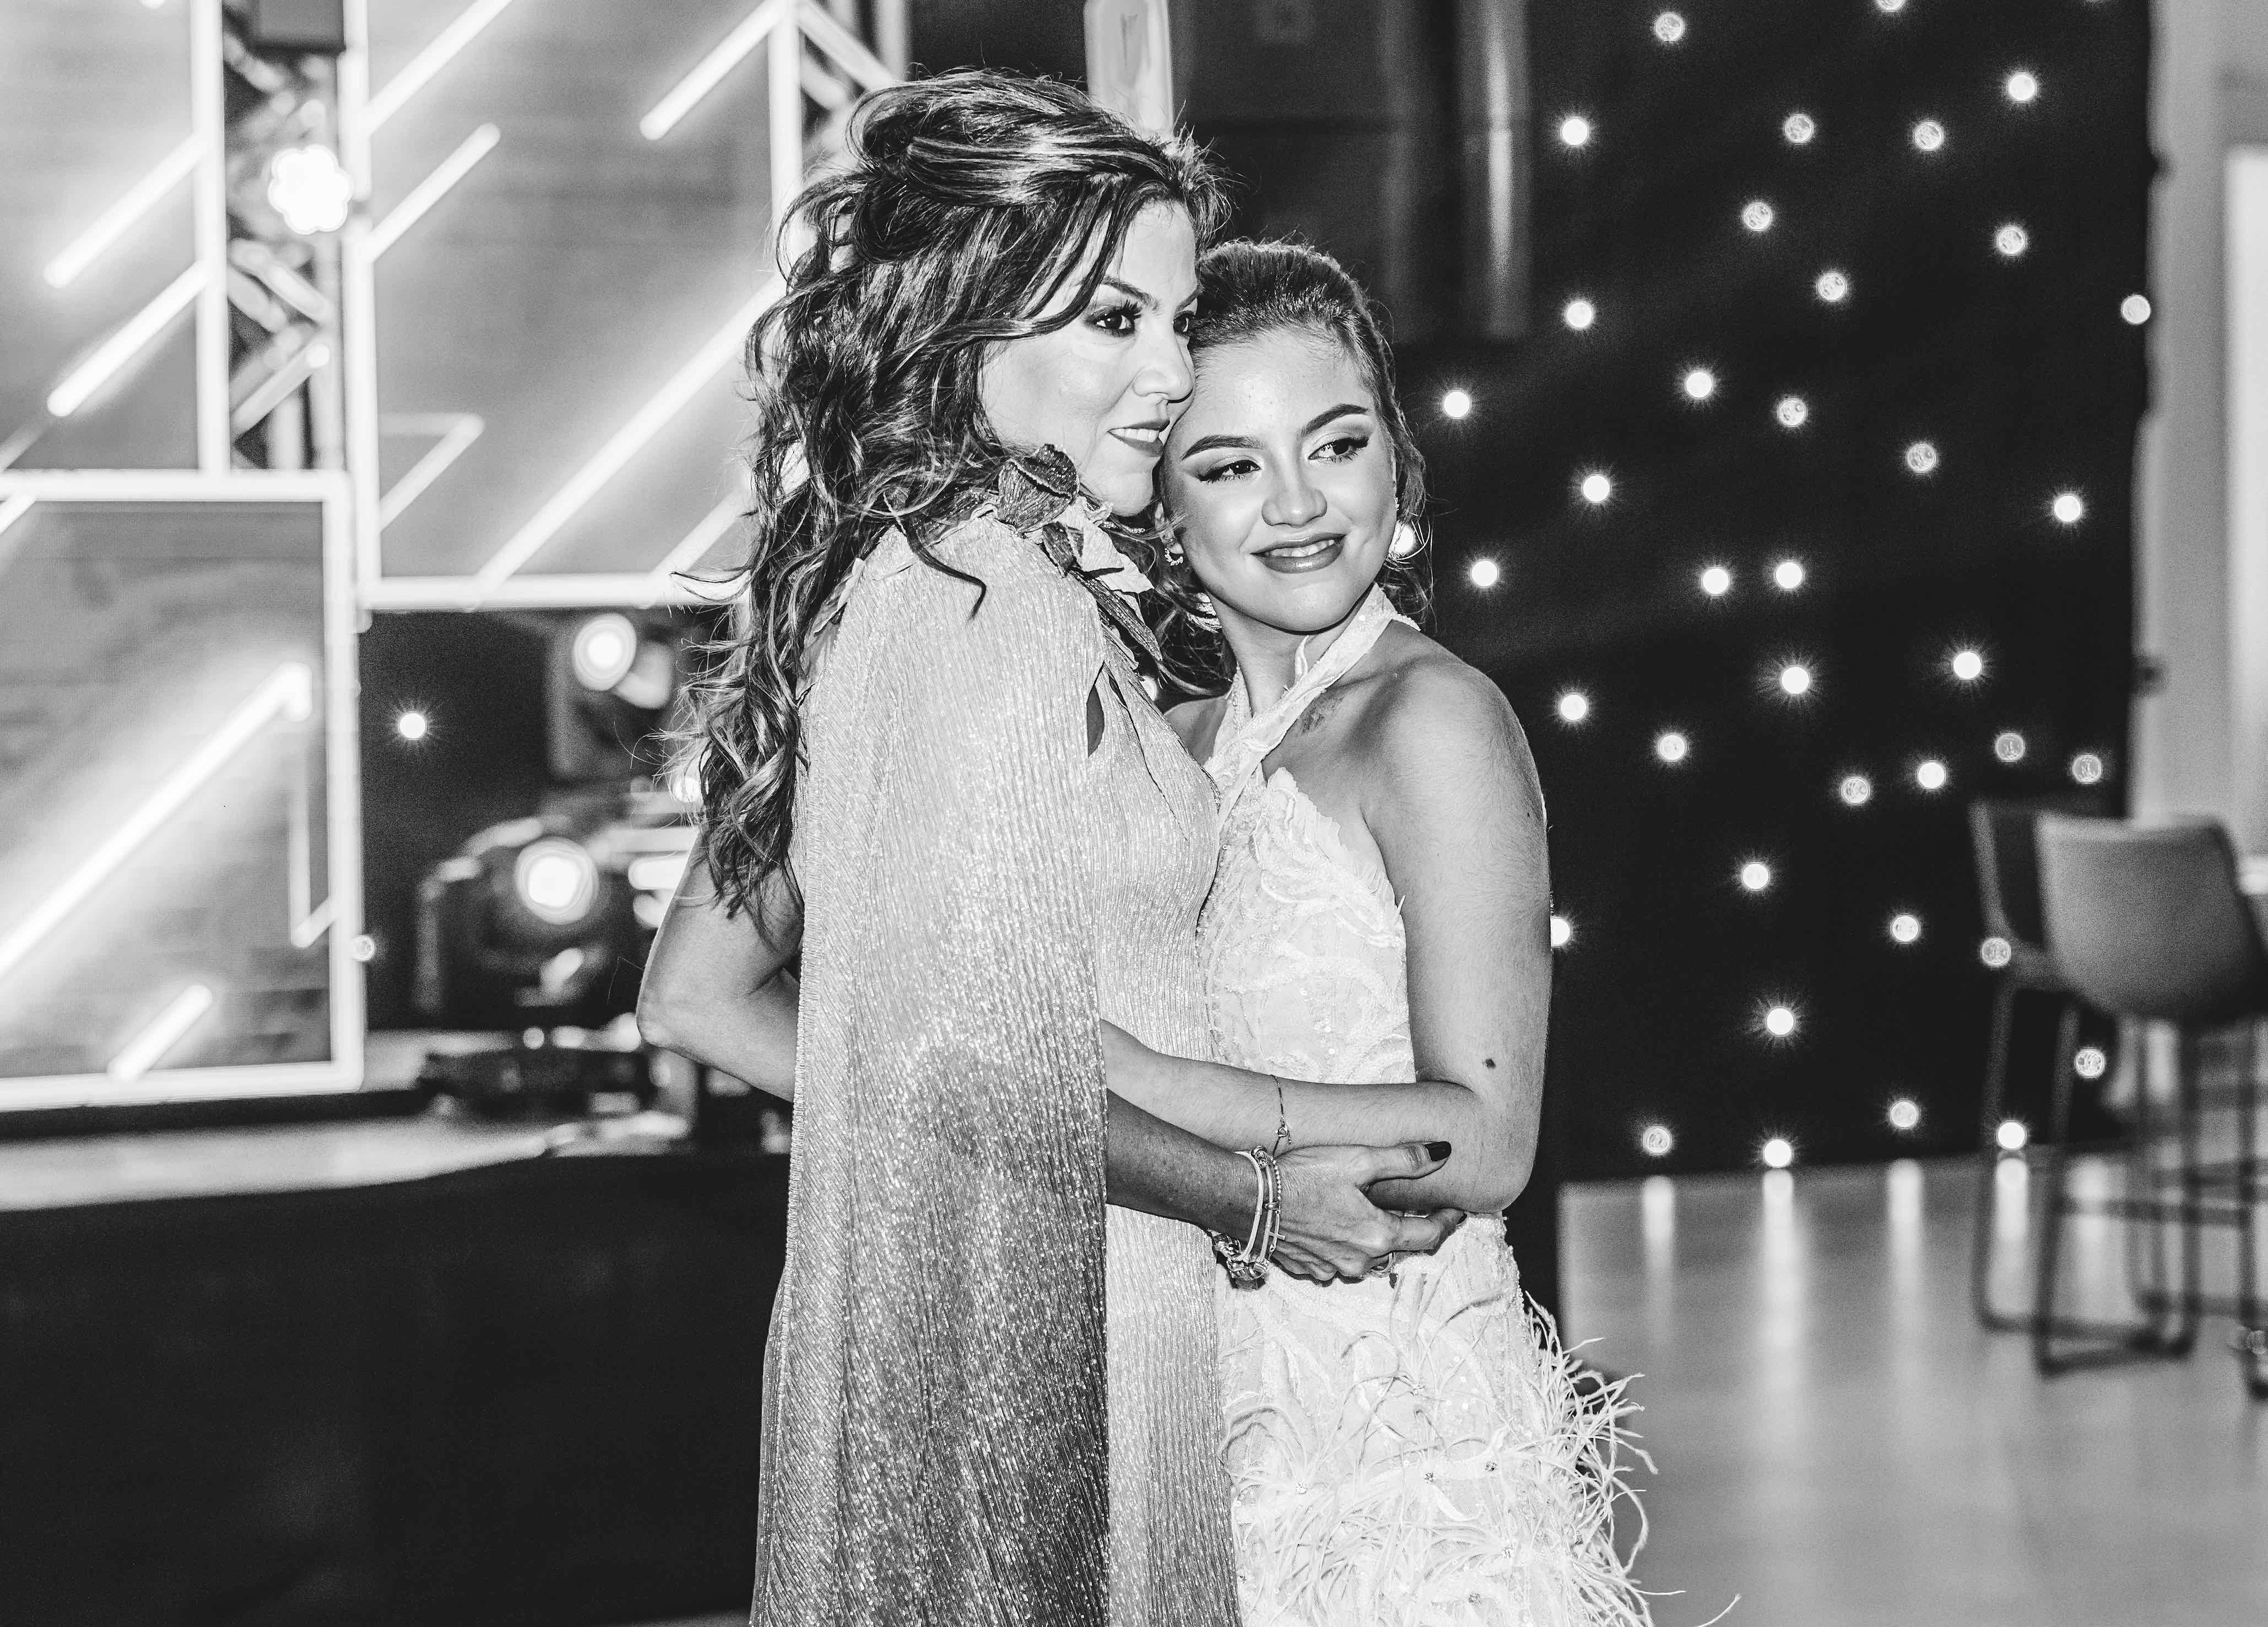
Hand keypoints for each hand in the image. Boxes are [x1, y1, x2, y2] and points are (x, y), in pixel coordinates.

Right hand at [1269, 1142, 1465, 1283]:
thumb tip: (1442, 1153)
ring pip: (1365, 1256)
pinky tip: (1330, 1221)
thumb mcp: (1358, 1159)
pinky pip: (1336, 1259)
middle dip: (1406, 1228)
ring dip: (1370, 1237)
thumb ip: (1404, 1159)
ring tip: (1364, 1210)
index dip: (1447, 1222)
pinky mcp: (1308, 1269)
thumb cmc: (1302, 1176)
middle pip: (1397, 1248)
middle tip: (1412, 1206)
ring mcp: (1332, 1269)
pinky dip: (1340, 1243)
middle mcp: (1358, 1261)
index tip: (1457, 1211)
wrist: (1249, 1199)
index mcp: (1377, 1236)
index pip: (1429, 1235)